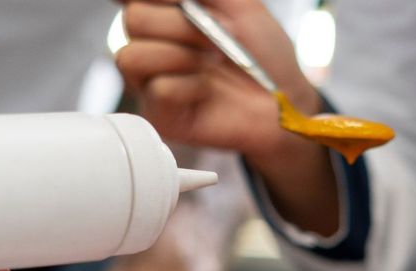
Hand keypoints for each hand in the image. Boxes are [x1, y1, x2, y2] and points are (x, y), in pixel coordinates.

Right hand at [117, 0, 340, 234]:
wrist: (282, 99)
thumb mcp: (239, 4)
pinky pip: (159, 89)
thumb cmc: (263, 54)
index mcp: (165, 14)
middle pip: (133, 20)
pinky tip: (207, 93)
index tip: (184, 1)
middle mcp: (151, 44)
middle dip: (180, 26)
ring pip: (133, 56)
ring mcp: (150, 81)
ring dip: (182, 56)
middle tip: (215, 39)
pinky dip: (191, 87)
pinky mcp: (158, 114)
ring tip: (212, 64)